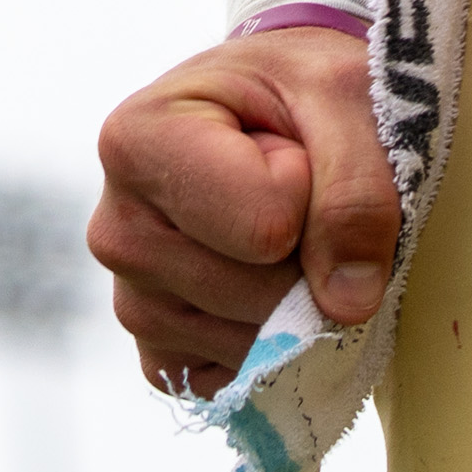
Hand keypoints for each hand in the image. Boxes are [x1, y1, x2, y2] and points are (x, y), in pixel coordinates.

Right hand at [89, 25, 398, 394]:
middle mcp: (114, 229)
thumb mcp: (347, 99)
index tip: (292, 144)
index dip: (312, 189)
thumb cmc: (305, 91)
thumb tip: (346, 305)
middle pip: (259, 295)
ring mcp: (131, 302)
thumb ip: (356, 191)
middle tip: (296, 190)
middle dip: (309, 254)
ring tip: (279, 230)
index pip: (267, 225)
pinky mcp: (158, 353)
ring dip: (297, 300)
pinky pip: (237, 381)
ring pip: (255, 347)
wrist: (280, 111)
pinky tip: (265, 279)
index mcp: (136, 142)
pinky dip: (275, 345)